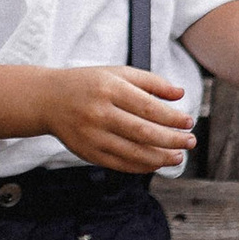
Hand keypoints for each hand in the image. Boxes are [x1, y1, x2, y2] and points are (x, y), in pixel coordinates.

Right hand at [38, 64, 196, 173]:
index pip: (148, 107)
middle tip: (190, 141)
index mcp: (109, 89)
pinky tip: (156, 162)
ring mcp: (93, 136)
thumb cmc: (88, 84)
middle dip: (172, 140)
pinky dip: (142, 166)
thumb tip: (180, 94)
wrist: (48, 100)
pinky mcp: (88, 153)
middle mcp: (99, 113)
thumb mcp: (117, 73)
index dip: (173, 118)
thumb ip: (150, 81)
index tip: (189, 122)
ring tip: (178, 156)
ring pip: (134, 153)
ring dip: (161, 158)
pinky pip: (121, 164)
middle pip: (144, 133)